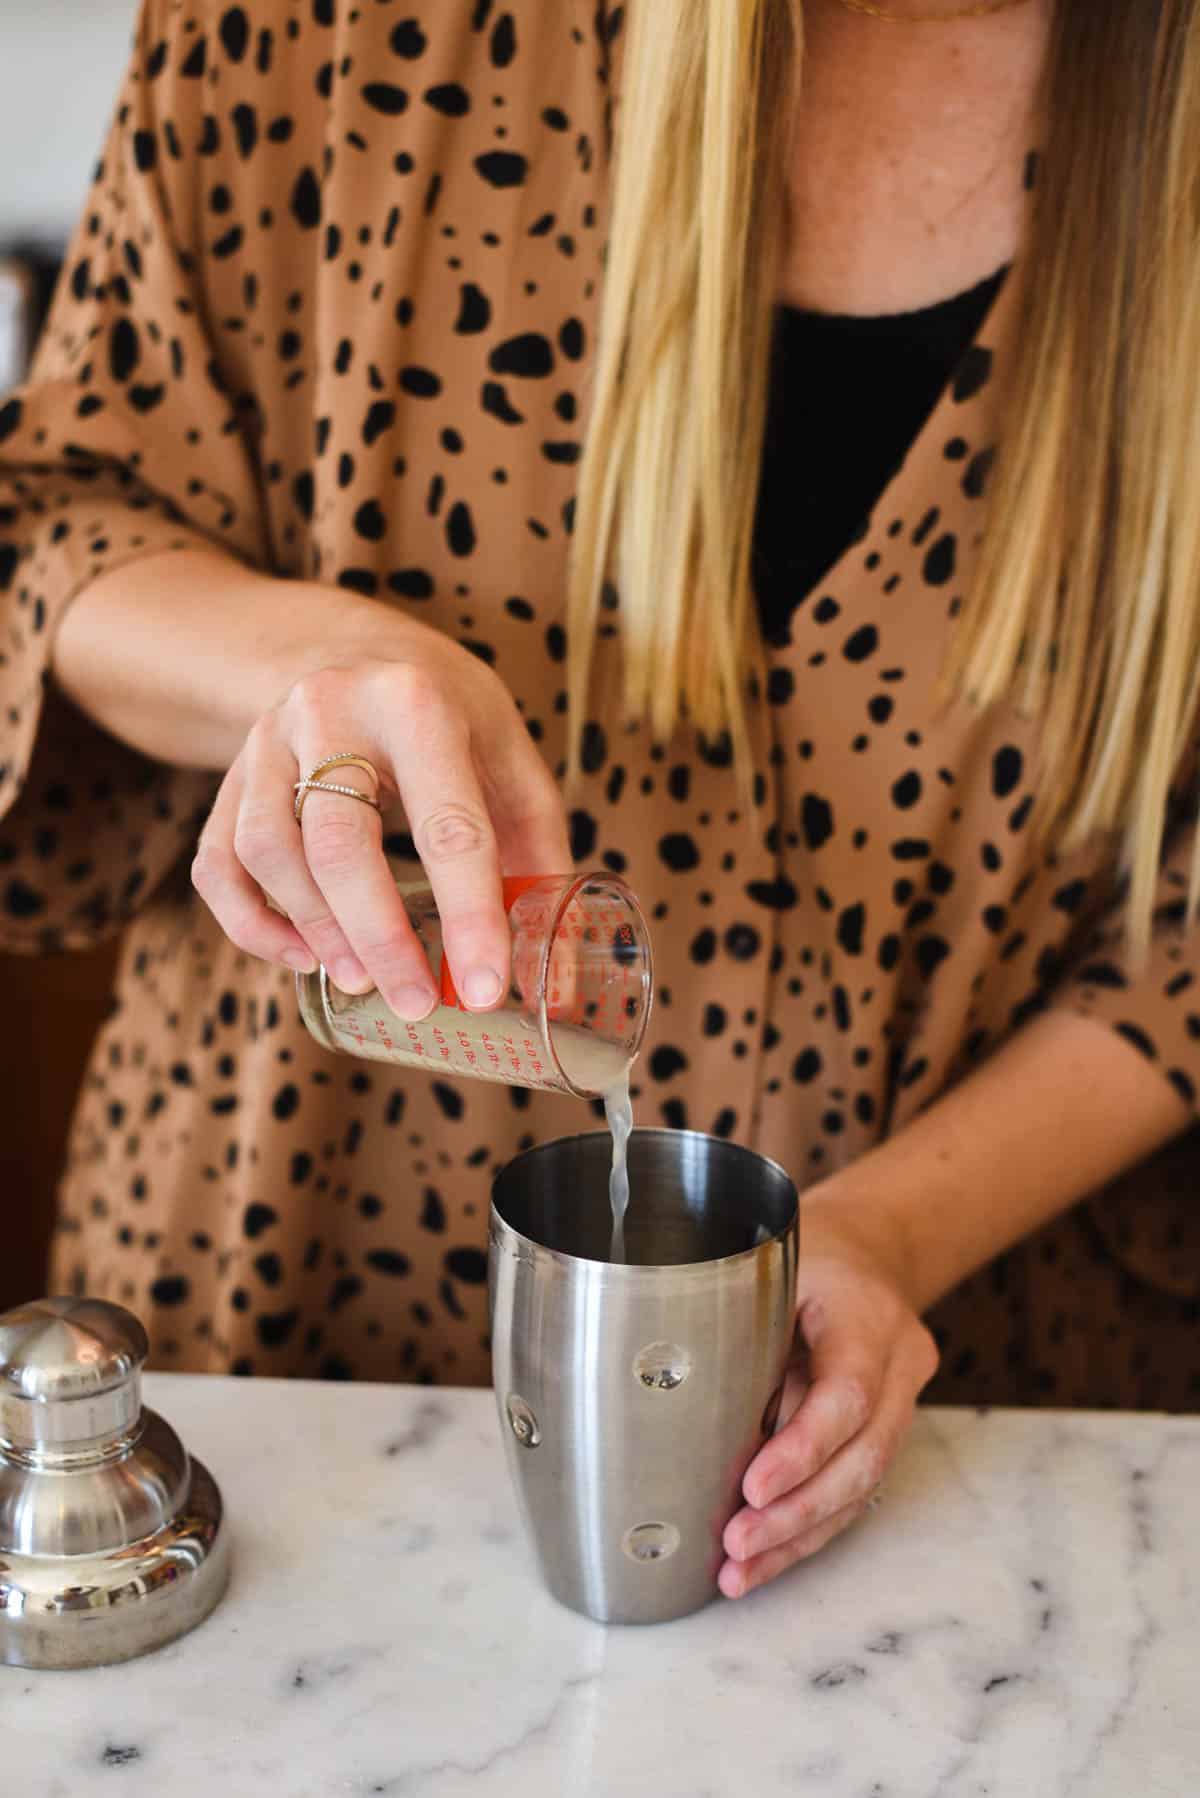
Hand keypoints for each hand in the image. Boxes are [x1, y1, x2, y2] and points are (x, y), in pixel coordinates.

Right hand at [191, 597, 571, 1016]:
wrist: (356, 650)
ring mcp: (267, 741)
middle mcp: (331, 710)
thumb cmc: (447, 717)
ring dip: (316, 930)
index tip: (484, 988)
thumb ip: (538, 852)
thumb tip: (556, 969)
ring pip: (268, 851)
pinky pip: (218, 863)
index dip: (470, 915)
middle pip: (339, 843)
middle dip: (379, 936)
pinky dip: (251, 924)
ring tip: (361, 979)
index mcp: (419, 704)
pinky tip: (303, 957)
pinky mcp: (229, 774)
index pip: (447, 825)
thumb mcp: (508, 757)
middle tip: (414, 1002)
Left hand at [720, 1226, 937, 1597]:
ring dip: (798, 1536)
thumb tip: (682, 1402)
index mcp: (869, 1316)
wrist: (871, 1249)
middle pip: (863, 1456)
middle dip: (797, 1511)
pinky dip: (807, 1528)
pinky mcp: (886, 1430)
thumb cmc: (809, 1253)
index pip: (848, 1395)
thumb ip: (744, 1326)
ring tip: (739, 1572)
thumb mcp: (772, 1265)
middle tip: (737, 1544)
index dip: (803, 1449)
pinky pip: (854, 1490)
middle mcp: (900, 1363)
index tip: (753, 1488)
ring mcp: (902, 1401)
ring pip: (862, 1486)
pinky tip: (763, 1559)